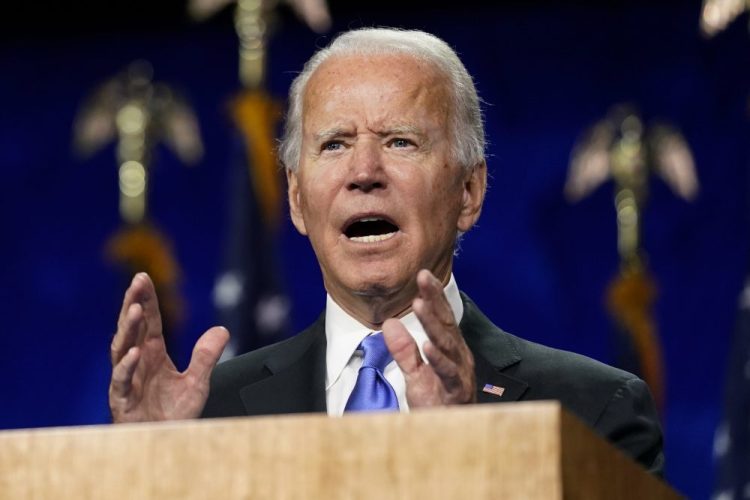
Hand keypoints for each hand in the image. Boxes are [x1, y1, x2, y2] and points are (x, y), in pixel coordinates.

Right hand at [109, 273, 229, 422]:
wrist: (165, 446)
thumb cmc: (175, 415)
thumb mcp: (198, 383)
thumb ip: (206, 356)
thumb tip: (222, 329)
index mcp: (153, 354)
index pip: (148, 322)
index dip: (146, 300)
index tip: (143, 277)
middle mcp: (137, 363)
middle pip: (132, 328)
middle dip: (133, 304)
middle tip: (138, 281)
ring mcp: (127, 380)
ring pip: (122, 349)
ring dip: (128, 329)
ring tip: (135, 309)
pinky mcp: (122, 401)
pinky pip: (121, 381)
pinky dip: (127, 367)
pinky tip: (135, 353)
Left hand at [382, 269, 475, 406]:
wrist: (450, 437)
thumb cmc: (437, 404)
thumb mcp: (415, 374)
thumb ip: (404, 350)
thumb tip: (390, 323)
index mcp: (451, 349)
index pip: (442, 317)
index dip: (434, 295)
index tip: (423, 273)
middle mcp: (460, 357)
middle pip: (447, 324)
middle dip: (435, 299)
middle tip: (424, 277)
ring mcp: (460, 374)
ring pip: (447, 345)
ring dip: (433, 324)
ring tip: (420, 304)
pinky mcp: (456, 393)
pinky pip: (448, 374)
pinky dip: (438, 359)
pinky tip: (427, 346)